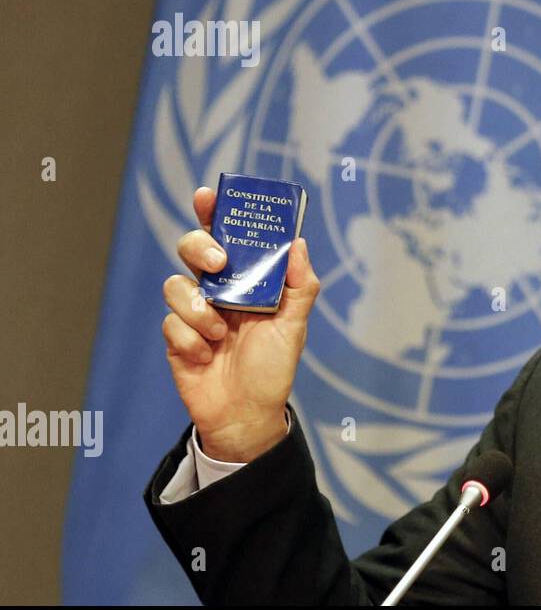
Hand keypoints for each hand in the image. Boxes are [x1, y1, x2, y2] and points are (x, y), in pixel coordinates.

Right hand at [161, 186, 320, 461]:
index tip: (208, 195)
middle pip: (192, 247)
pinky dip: (191, 340)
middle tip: (218, 262)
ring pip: (176, 285)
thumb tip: (298, 242)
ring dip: (200, 310)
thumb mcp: (295, 326)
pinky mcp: (175, 336)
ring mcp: (193, 311)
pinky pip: (171, 323)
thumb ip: (300, 286)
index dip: (214, 212)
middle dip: (199, 248)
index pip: (229, 236)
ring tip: (221, 334)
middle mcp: (218, 288)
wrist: (246, 414)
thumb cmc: (273, 367)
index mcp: (247, 279)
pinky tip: (207, 356)